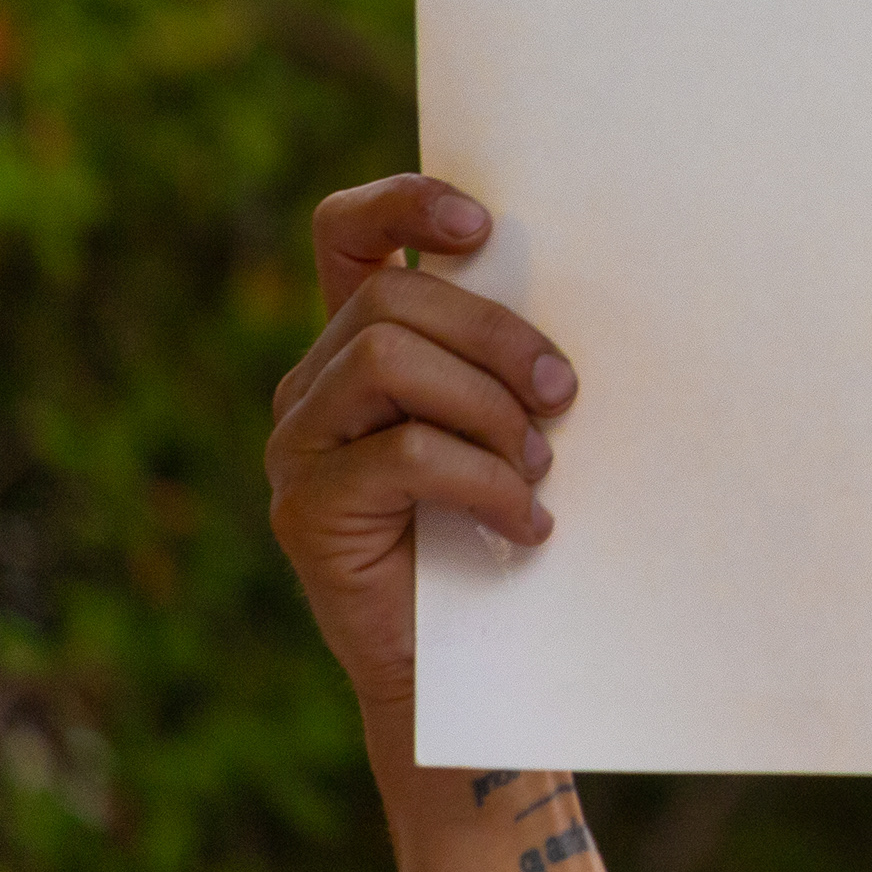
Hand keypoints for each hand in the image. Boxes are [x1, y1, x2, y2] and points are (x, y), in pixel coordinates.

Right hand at [267, 175, 573, 717]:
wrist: (472, 667)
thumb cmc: (501, 524)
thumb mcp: (508, 420)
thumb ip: (502, 358)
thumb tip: (574, 298)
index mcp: (358, 342)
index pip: (346, 233)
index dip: (402, 204)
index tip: (483, 227)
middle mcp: (311, 384)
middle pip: (390, 301)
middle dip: (496, 336)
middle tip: (565, 394)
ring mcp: (297, 446)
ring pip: (386, 362)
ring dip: (487, 408)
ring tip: (539, 466)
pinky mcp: (306, 510)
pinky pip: (402, 453)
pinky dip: (484, 481)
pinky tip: (524, 525)